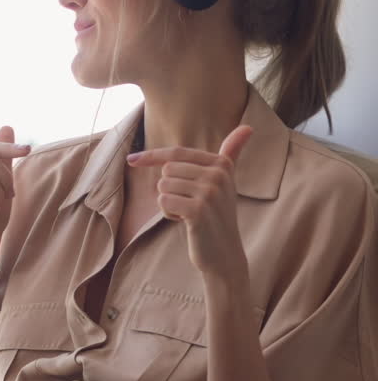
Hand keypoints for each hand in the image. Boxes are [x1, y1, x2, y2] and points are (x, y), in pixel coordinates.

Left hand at [127, 125, 252, 278]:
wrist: (224, 254)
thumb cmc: (217, 216)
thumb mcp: (226, 181)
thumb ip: (232, 153)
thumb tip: (248, 126)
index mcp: (221, 164)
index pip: (176, 153)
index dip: (152, 156)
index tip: (131, 159)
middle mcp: (218, 174)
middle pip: (167, 170)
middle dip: (170, 189)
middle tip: (189, 205)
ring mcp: (209, 191)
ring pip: (163, 186)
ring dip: (169, 203)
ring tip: (189, 214)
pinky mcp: (197, 209)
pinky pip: (163, 201)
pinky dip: (168, 214)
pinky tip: (186, 222)